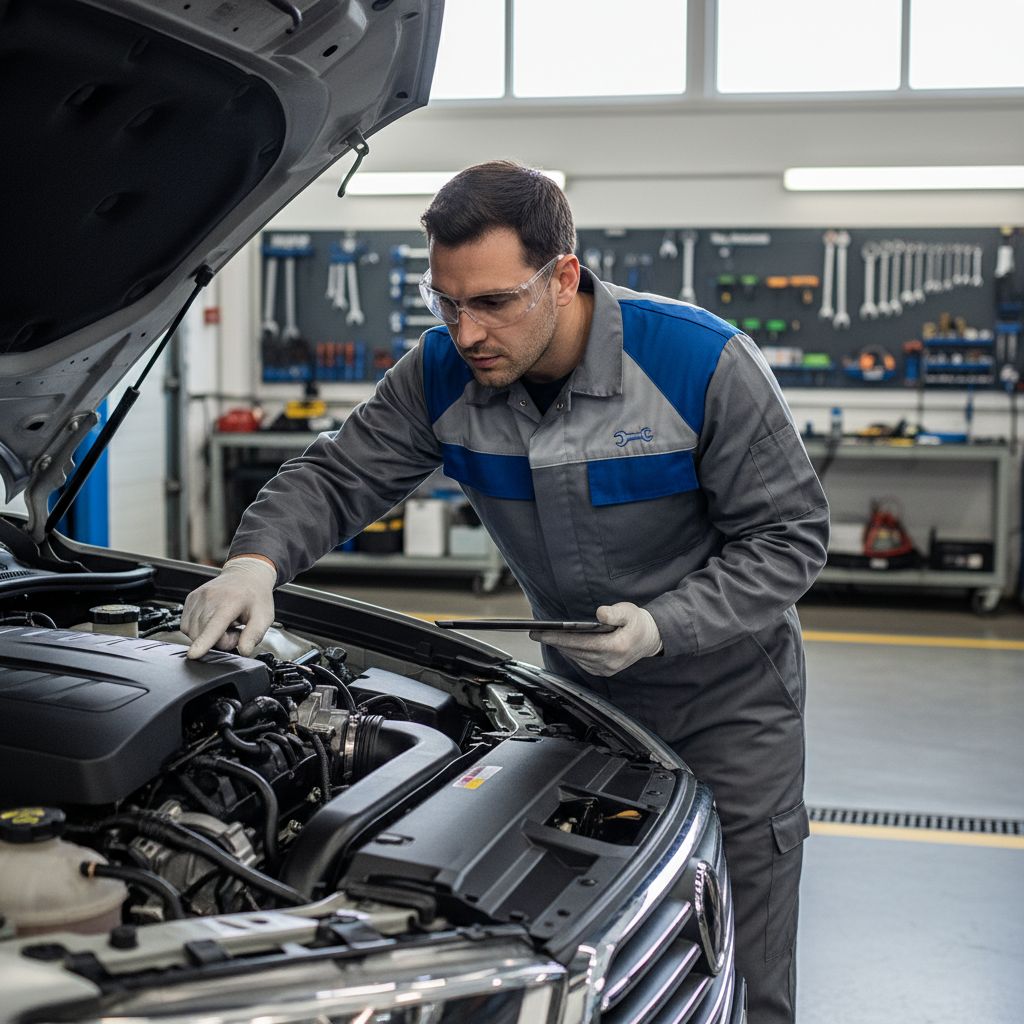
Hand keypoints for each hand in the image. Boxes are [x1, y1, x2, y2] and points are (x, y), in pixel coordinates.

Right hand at [181, 556, 277, 659]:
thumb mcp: (264, 617)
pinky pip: (186, 625)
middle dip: (219, 641)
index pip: (214, 626)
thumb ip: (254, 635)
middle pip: (203, 635)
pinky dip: (198, 630)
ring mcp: (197, 597)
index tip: (193, 654)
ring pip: (192, 632)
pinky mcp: (190, 599)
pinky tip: (213, 622)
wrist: (247, 575)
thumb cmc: (256, 596)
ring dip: (207, 636)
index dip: (204, 642)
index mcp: (230, 602)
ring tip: (225, 625)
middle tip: (235, 630)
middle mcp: (210, 597)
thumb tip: (244, 651)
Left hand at [531, 602, 661, 676]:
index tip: (543, 633)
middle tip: (536, 634)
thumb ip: (615, 613)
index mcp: (616, 647)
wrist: (649, 639)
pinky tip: (561, 644)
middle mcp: (610, 662)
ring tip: (545, 637)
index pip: (581, 643)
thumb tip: (600, 614)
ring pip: (577, 658)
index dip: (560, 637)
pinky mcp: (604, 671)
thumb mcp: (629, 612)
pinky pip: (582, 662)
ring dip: (561, 648)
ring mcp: (606, 669)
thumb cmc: (638, 623)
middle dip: (555, 642)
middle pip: (575, 651)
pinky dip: (570, 653)